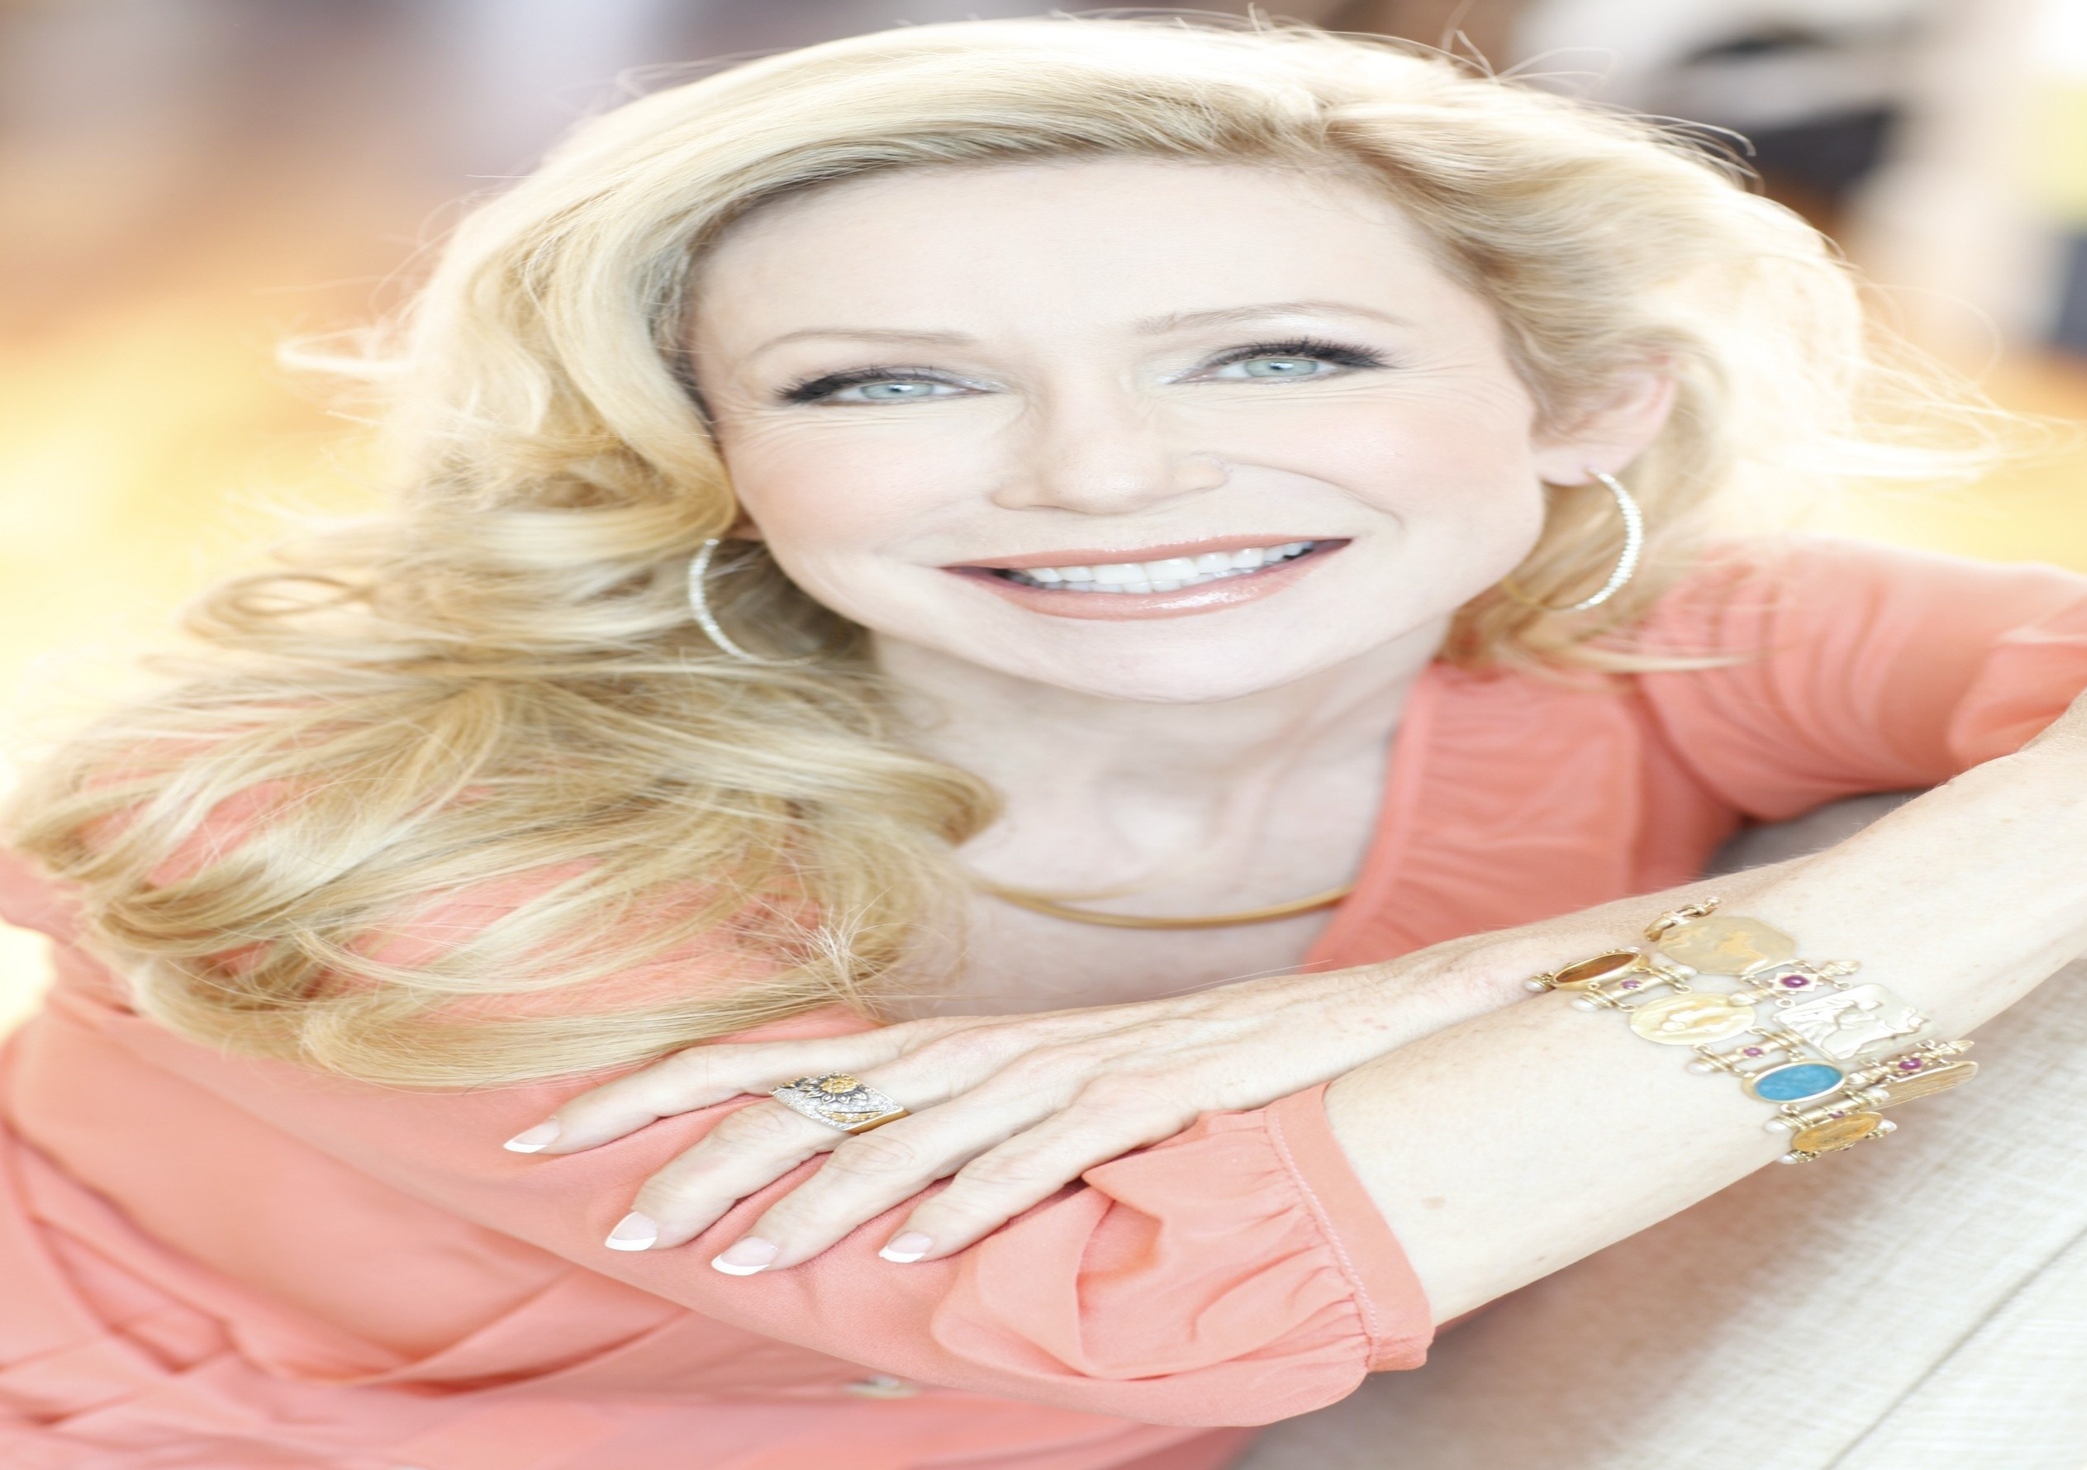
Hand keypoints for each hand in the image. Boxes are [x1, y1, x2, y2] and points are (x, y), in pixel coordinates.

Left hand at [516, 947, 1515, 1271]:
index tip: (557, 1130)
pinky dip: (974, 1202)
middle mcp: (990, 1049)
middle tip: (612, 1215)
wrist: (1333, 1025)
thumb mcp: (1050, 1100)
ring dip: (822, 1196)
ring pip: (916, 1131)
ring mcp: (1063, 1071)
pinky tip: (913, 1251)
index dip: (667, 1088)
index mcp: (958, 1047)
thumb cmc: (1182, 1074)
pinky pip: (1041, 1159)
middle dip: (709, 1153)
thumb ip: (960, 1138)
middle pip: (821, 1095)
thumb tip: (858, 1208)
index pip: (784, 1058)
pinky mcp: (1138, 1101)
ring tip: (738, 1257)